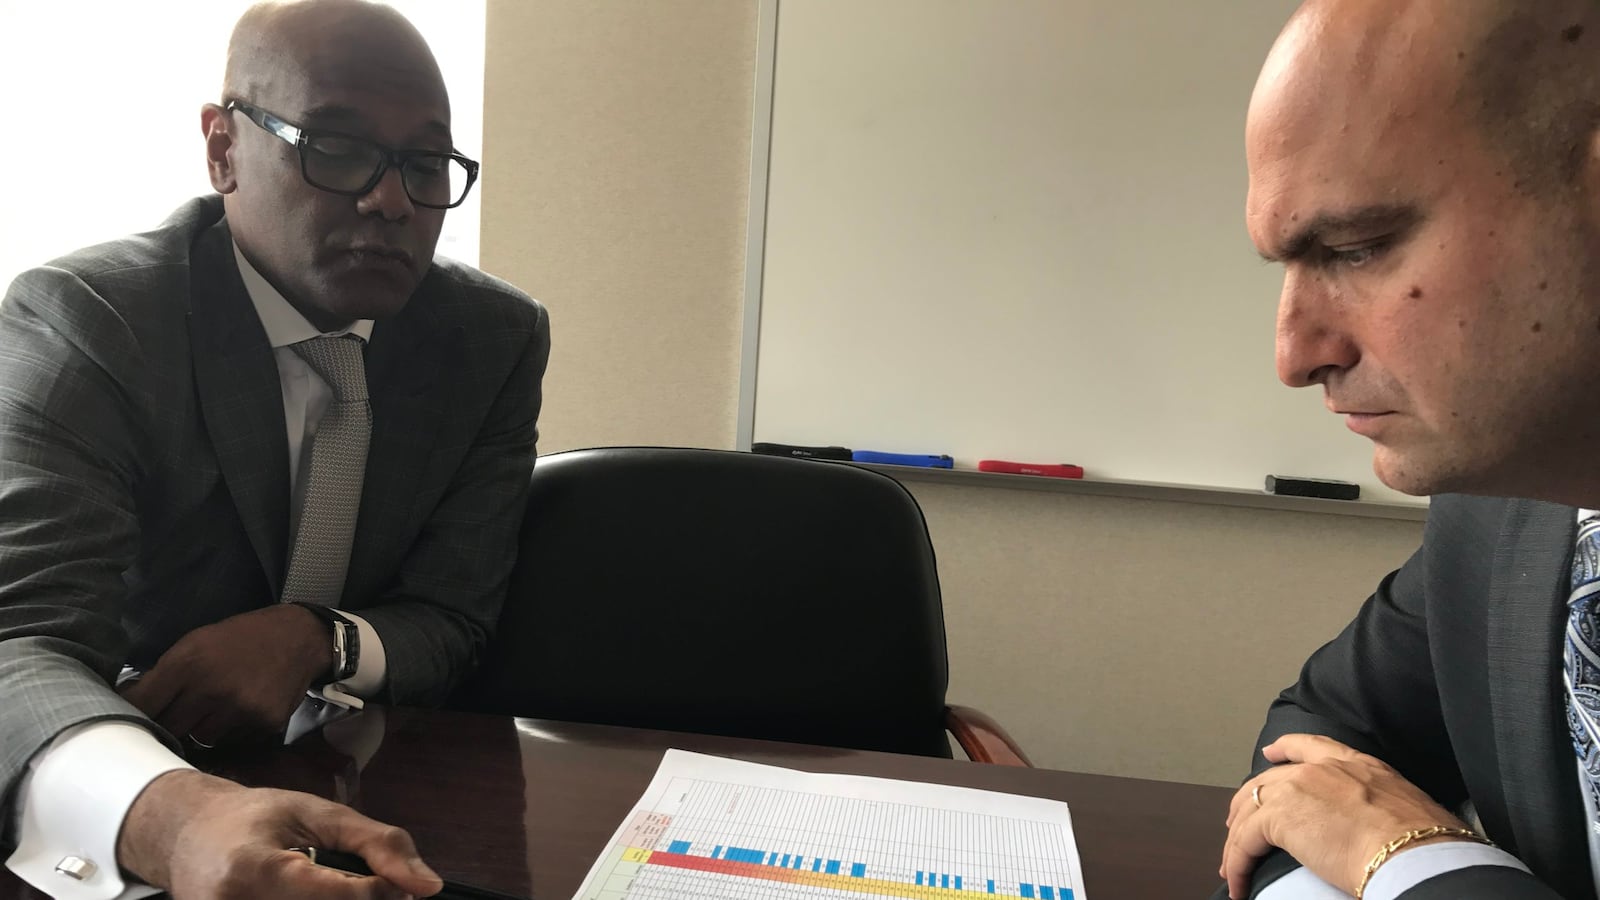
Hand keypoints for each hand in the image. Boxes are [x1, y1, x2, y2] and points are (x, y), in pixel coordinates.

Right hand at [118, 769, 442, 898]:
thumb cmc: (255, 819)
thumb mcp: (319, 813)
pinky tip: (308, 895)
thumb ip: (378, 844)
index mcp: (256, 869)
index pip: (336, 894)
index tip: (392, 885)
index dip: (376, 892)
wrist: (186, 834)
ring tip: (326, 887)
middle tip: (363, 887)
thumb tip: (428, 885)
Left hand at [122, 604, 334, 746]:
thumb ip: (165, 673)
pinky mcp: (262, 724)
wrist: (299, 637)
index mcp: (187, 663)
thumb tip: (128, 701)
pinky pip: (231, 741)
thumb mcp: (196, 641)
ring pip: (199, 739)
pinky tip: (240, 711)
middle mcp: (211, 689)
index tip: (127, 719)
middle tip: (173, 716)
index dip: (130, 714)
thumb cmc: (240, 637)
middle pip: (167, 729)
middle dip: (166, 724)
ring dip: (199, 729)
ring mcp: (239, 710)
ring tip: (213, 709)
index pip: (141, 705)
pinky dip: (230, 731)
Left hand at [1220, 734, 1469, 898]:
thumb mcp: (1407, 808)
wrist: (1415, 852)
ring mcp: (1297, 789)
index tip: (1270, 753)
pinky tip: (1236, 882)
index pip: (1311, 746)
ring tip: (1232, 868)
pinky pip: (1244, 842)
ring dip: (1237, 843)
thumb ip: (1383, 808)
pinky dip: (1236, 863)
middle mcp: (1321, 769)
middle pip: (1267, 781)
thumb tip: (1385, 832)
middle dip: (1247, 805)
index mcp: (1357, 764)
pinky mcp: (1280, 818)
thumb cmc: (1427, 841)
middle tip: (1238, 827)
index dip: (1285, 749)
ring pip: (1249, 812)